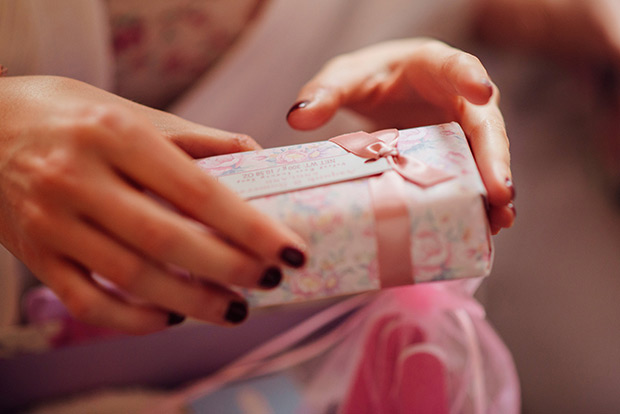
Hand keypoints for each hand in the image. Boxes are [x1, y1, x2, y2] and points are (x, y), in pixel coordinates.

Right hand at [0, 76, 306, 333]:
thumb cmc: (68, 116)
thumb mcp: (131, 112)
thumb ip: (195, 139)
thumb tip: (255, 157)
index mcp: (115, 134)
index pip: (197, 190)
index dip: (249, 226)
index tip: (289, 250)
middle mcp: (79, 178)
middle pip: (168, 240)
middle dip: (229, 269)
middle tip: (268, 281)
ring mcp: (52, 222)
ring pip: (132, 278)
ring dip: (193, 303)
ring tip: (236, 309)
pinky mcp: (35, 257)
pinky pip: (87, 303)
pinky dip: (134, 320)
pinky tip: (171, 316)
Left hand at [286, 39, 513, 233]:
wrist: (381, 90)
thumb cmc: (369, 78)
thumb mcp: (345, 78)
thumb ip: (325, 92)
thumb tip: (297, 118)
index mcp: (435, 67)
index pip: (457, 66)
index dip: (471, 79)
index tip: (482, 92)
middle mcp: (459, 98)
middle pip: (484, 125)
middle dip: (494, 158)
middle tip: (501, 192)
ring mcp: (462, 130)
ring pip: (485, 157)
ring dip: (493, 190)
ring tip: (498, 221)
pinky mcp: (456, 156)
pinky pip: (471, 177)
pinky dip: (476, 201)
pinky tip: (482, 228)